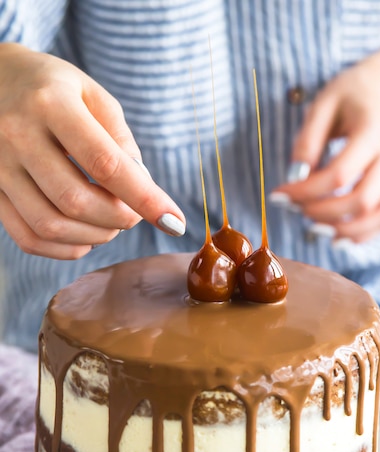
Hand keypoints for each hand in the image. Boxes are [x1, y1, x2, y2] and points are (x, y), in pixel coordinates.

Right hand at [0, 44, 185, 258]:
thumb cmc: (52, 87)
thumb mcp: (92, 95)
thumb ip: (120, 140)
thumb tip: (142, 189)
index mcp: (51, 104)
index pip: (105, 162)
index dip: (144, 197)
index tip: (174, 221)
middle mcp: (17, 136)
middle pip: (76, 200)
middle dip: (119, 218)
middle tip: (135, 214)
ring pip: (51, 225)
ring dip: (95, 236)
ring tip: (112, 223)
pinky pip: (28, 237)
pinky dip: (65, 248)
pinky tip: (86, 237)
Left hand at [273, 44, 379, 242]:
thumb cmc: (348, 96)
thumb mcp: (322, 105)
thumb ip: (307, 141)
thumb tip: (295, 178)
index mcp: (372, 131)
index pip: (339, 173)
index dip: (305, 191)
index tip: (279, 195)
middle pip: (362, 199)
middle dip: (323, 212)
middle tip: (295, 209)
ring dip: (345, 229)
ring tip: (314, 228)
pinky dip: (363, 233)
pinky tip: (336, 237)